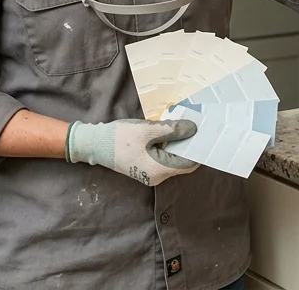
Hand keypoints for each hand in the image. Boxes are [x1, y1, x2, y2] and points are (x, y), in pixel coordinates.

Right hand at [65, 118, 198, 185]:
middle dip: (187, 143)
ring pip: (171, 158)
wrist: (94, 143)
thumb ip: (172, 130)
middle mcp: (157, 176)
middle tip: (193, 123)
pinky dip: (166, 144)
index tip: (205, 132)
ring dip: (176, 142)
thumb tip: (193, 129)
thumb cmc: (119, 138)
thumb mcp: (148, 130)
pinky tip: (166, 130)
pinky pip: (161, 156)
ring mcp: (149, 172)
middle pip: (181, 161)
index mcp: (159, 170)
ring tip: (180, 123)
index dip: (198, 148)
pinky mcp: (144, 166)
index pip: (189, 163)